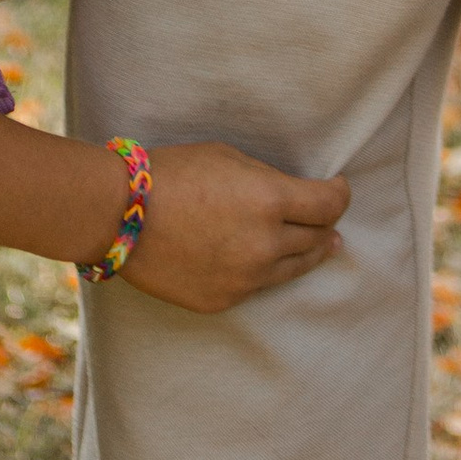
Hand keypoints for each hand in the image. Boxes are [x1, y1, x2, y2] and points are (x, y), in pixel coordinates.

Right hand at [121, 143, 349, 312]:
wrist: (119, 215)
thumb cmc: (172, 173)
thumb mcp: (228, 158)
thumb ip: (268, 181)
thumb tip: (296, 197)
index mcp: (269, 200)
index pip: (328, 205)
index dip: (341, 195)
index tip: (340, 188)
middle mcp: (265, 245)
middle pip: (316, 239)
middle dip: (325, 225)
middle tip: (329, 220)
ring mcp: (245, 279)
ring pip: (293, 269)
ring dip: (306, 253)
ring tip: (318, 246)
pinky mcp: (224, 301)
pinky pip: (257, 285)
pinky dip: (264, 270)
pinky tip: (261, 260)